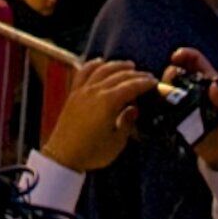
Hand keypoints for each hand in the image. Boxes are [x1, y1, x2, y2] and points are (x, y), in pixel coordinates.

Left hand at [41, 60, 158, 174]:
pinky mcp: (73, 94)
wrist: (63, 156)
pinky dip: (93, 65)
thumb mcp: (117, 142)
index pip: (131, 86)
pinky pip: (83, 72)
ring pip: (102, 70)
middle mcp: (96, 91)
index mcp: (108, 102)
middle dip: (135, 74)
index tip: (154, 82)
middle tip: (146, 76)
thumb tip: (133, 109)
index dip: (144, 83)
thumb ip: (127, 123)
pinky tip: (100, 62)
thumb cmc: (91, 152)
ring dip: (117, 65)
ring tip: (129, 65)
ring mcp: (83, 90)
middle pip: (119, 76)